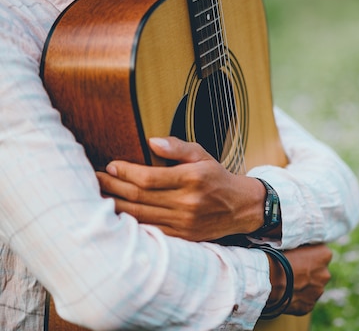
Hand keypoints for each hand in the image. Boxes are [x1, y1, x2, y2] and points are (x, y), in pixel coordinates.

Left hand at [96, 137, 265, 240]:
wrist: (241, 207)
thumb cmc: (217, 177)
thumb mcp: (202, 155)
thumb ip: (178, 147)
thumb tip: (152, 142)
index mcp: (192, 178)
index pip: (148, 177)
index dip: (124, 171)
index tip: (111, 165)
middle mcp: (187, 202)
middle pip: (139, 197)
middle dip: (113, 186)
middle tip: (96, 179)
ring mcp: (184, 223)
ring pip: (140, 216)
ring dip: (116, 206)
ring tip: (99, 196)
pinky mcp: (183, 237)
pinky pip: (150, 231)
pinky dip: (131, 223)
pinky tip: (117, 216)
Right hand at [266, 244, 332, 315]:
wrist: (267, 280)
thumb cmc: (278, 257)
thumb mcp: (294, 243)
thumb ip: (305, 247)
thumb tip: (305, 248)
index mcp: (325, 254)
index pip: (321, 253)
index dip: (309, 255)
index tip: (299, 256)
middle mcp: (325, 274)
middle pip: (319, 271)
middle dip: (309, 271)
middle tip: (293, 270)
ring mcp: (318, 291)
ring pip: (313, 287)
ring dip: (304, 285)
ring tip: (287, 283)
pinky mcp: (309, 306)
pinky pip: (305, 300)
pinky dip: (297, 298)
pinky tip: (286, 294)